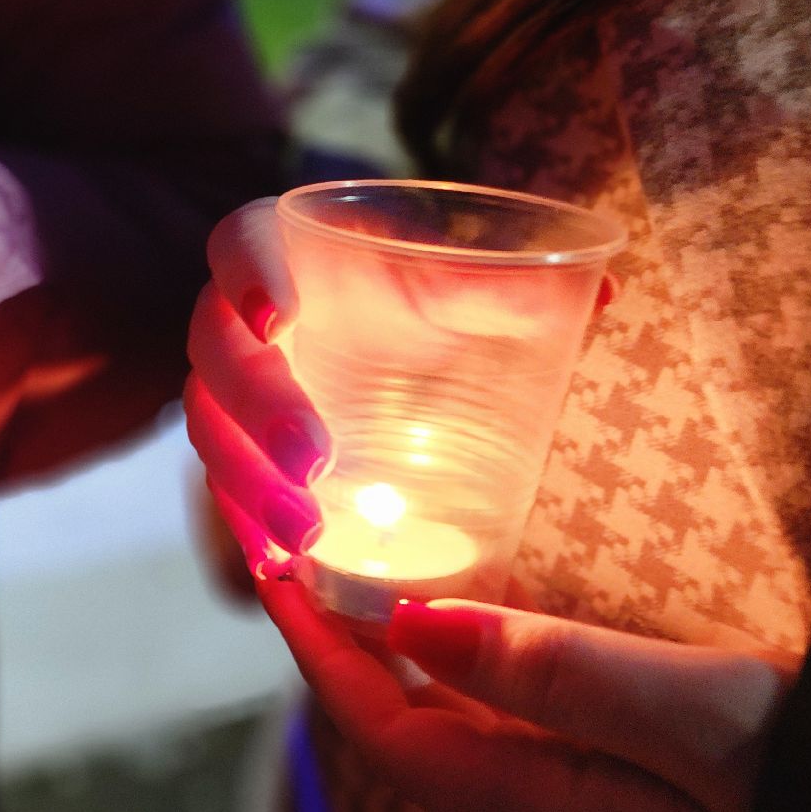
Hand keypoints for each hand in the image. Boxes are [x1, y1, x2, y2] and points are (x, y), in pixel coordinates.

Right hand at [183, 198, 615, 558]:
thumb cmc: (416, 300)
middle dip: (258, 408)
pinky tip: (277, 567)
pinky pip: (222, 490)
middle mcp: (233, 318)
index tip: (282, 318)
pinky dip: (245, 528)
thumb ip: (510, 287)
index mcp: (277, 250)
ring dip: (249, 485)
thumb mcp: (459, 286)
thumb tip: (601, 290)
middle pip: (217, 354)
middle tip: (313, 459)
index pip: (240, 244)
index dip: (250, 276)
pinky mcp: (236, 454)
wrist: (385, 343)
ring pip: (209, 433)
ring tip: (307, 535)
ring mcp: (226, 391)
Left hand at [227, 501, 793, 811]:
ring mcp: (563, 767)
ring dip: (387, 629)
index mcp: (534, 793)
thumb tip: (413, 625)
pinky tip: (454, 583)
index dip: (316, 651)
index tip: (272, 569)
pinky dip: (458, 633)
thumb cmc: (797, 762)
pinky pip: (499, 687)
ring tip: (346, 548)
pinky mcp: (599, 741)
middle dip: (333, 632)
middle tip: (291, 540)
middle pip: (396, 711)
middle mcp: (533, 787)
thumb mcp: (688, 716)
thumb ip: (554, 674)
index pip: (383, 726)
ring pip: (442, 698)